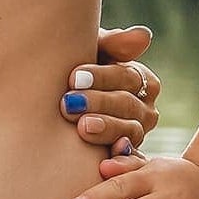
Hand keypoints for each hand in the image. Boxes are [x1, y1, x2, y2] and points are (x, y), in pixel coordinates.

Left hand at [61, 25, 160, 154]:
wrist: (54, 103)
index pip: (127, 76)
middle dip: (98, 103)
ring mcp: (136, 135)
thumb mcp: (89, 53)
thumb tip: (144, 36)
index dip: (101, 77)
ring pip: (128, 132)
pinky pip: (129, 162)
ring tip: (83, 127)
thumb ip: (112, 44)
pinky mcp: (126, 160)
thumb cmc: (73, 73)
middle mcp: (145, 108)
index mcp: (140, 79)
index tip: (73, 78)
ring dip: (106, 129)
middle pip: (127, 104)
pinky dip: (120, 161)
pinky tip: (105, 161)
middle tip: (69, 104)